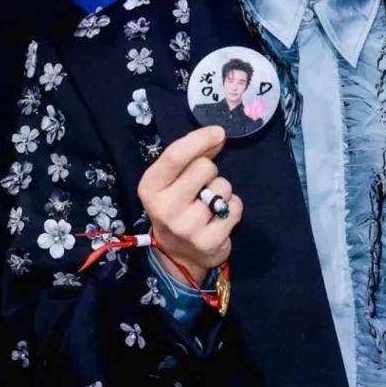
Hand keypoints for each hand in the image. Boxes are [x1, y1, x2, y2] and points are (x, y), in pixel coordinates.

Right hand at [136, 126, 241, 286]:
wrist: (178, 254)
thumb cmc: (176, 205)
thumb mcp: (172, 180)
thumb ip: (191, 155)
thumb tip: (218, 135)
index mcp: (150, 187)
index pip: (176, 156)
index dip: (200, 139)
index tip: (218, 132)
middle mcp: (164, 208)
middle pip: (204, 167)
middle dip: (210, 171)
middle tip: (202, 186)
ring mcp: (187, 228)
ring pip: (223, 187)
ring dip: (222, 191)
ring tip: (210, 205)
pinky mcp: (209, 242)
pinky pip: (235, 207)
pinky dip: (233, 208)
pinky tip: (219, 218)